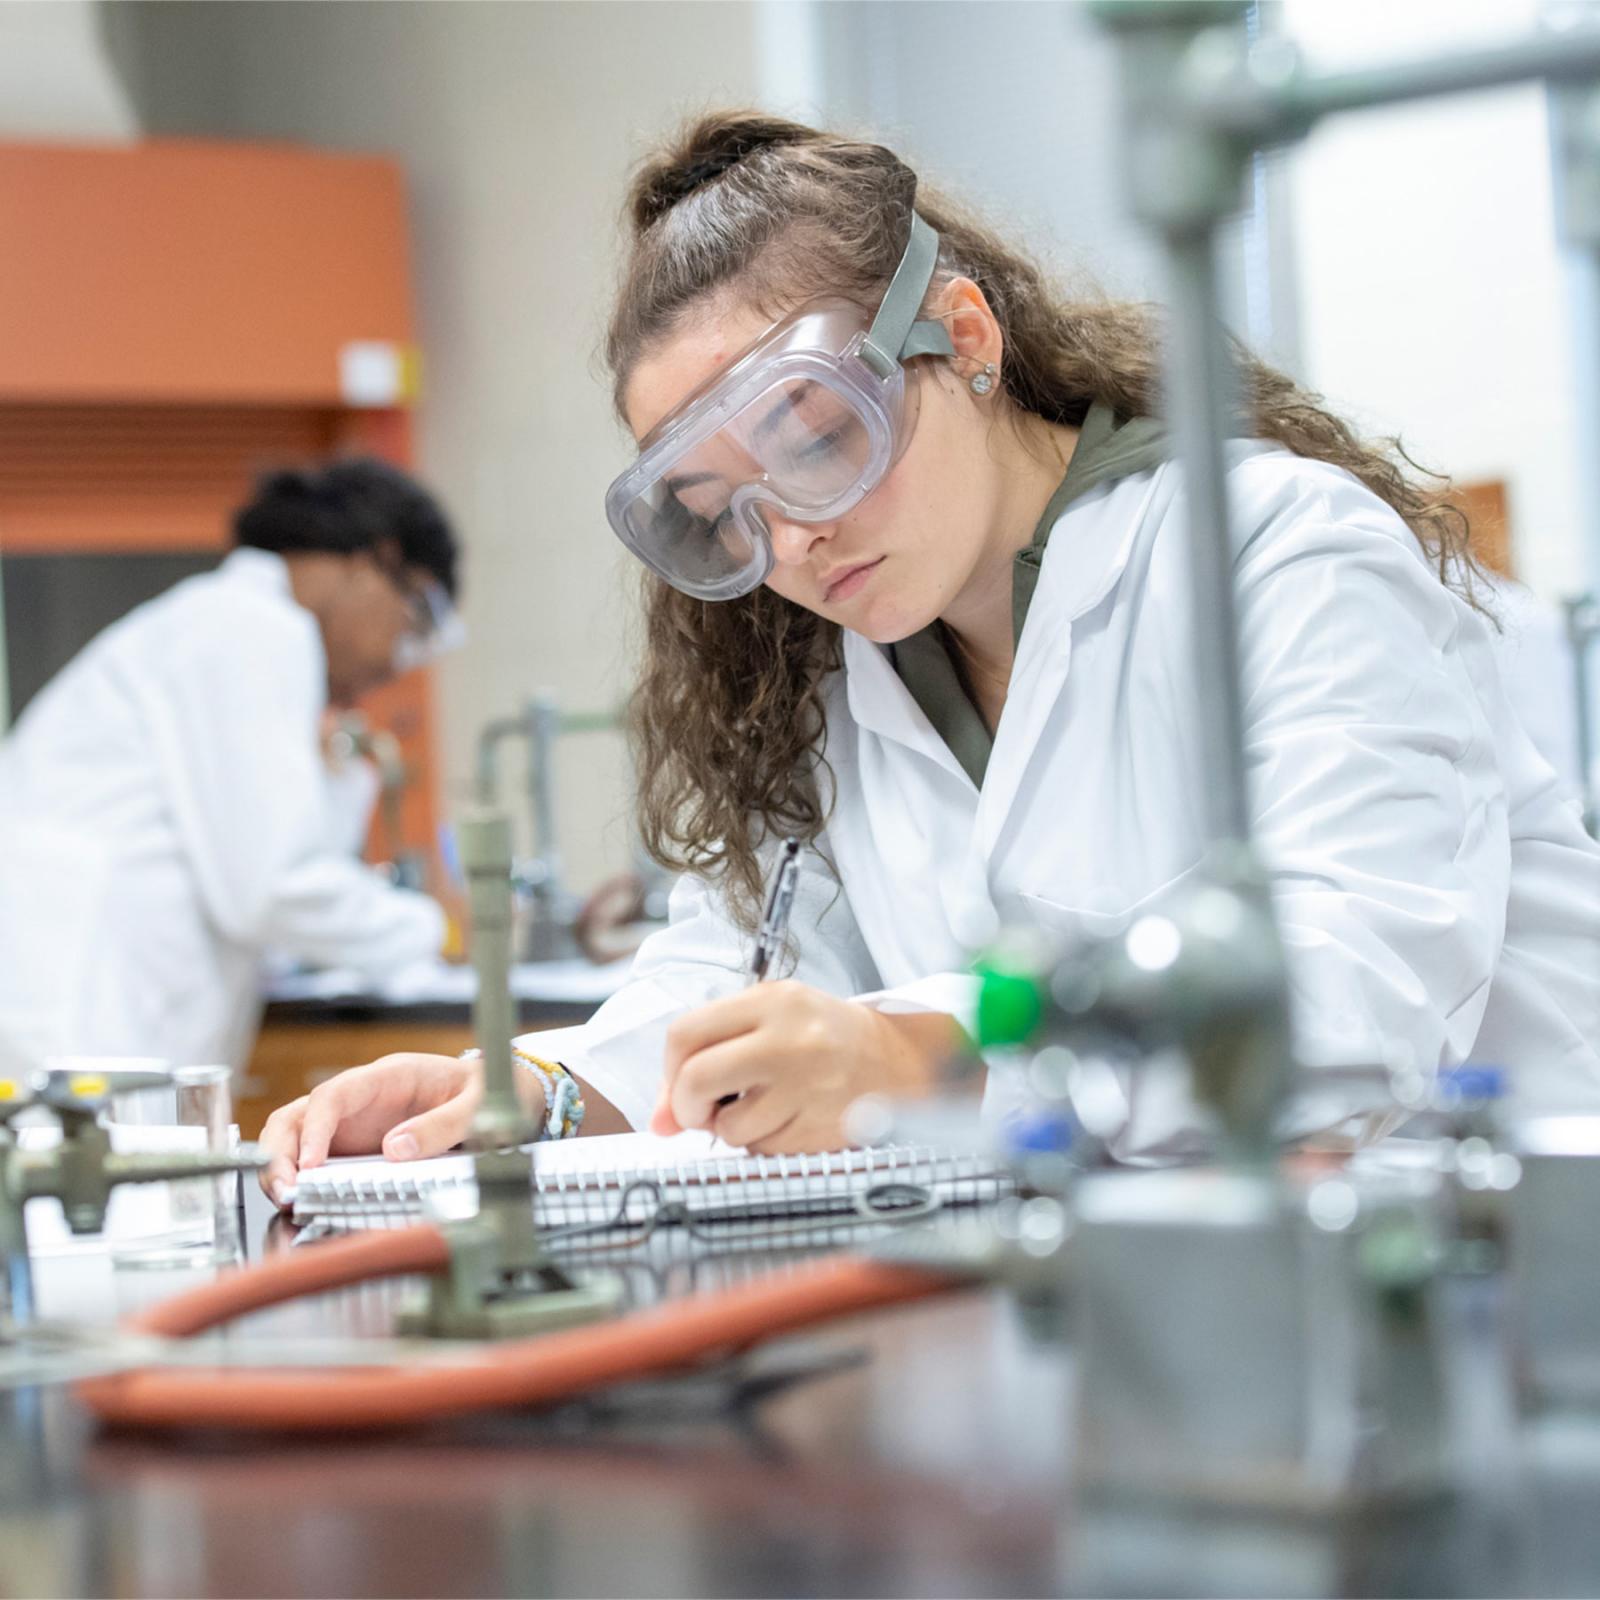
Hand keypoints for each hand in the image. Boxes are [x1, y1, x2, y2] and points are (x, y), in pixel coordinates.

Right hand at [257, 1052, 482, 1207]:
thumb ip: (442, 1125)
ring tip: (289, 1201)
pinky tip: (304, 1202)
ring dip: (282, 1167)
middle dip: (281, 1151)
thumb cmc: (482, 1091)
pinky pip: (312, 1158)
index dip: (316, 1128)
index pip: (334, 1094)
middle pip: (299, 1115)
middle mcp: (359, 1098)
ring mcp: (351, 1122)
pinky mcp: (352, 1146)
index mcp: (388, 1076)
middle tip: (287, 1191)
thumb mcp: (477, 1104)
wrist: (494, 1092)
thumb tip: (396, 1150)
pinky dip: (300, 1179)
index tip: (312, 1164)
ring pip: (295, 1136)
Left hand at [650, 980, 958, 1154]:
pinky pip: (763, 1150)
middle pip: (697, 1079)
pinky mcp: (822, 1126)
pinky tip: (788, 1121)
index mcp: (771, 1002)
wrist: (896, 1061)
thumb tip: (660, 1122)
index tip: (680, 1085)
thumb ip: (709, 1058)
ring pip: (729, 1127)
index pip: (685, 1034)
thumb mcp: (768, 1022)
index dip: (669, 1070)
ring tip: (761, 1110)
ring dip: (731, 1130)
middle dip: (686, 1106)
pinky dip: (764, 1143)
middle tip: (701, 1113)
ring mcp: (808, 1086)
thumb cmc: (820, 1038)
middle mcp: (789, 1039)